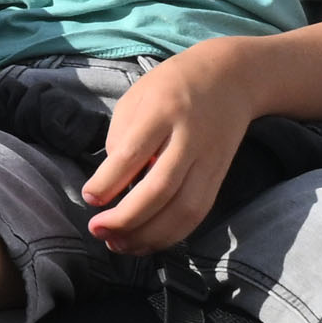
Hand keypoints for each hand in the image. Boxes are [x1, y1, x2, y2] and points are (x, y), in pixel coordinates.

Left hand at [86, 44, 258, 254]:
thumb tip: (111, 185)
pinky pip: (198, 213)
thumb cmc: (171, 86)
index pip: (133, 152)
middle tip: (97, 230)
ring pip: (185, 209)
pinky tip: (147, 241)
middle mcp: (189, 138)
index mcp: (162, 111)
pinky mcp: (220, 177)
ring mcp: (210, 160)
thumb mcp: (137, 98)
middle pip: (161, 188)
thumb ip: (122, 138)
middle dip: (127, 218)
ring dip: (150, 235)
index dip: (109, 181)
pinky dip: (172, 233)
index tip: (89, 199)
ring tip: (118, 245)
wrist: (232, 77)